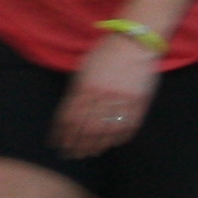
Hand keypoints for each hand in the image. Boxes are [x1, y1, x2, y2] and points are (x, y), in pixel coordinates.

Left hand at [53, 35, 160, 158]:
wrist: (135, 42)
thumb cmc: (106, 52)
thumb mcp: (84, 69)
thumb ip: (77, 90)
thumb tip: (69, 112)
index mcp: (87, 87)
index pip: (71, 116)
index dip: (63, 133)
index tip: (58, 144)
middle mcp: (103, 96)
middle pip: (87, 127)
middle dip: (77, 143)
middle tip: (71, 155)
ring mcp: (123, 100)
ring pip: (107, 129)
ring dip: (97, 144)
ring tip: (90, 153)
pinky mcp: (140, 101)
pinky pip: (129, 124)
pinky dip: (120, 136)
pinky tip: (112, 143)